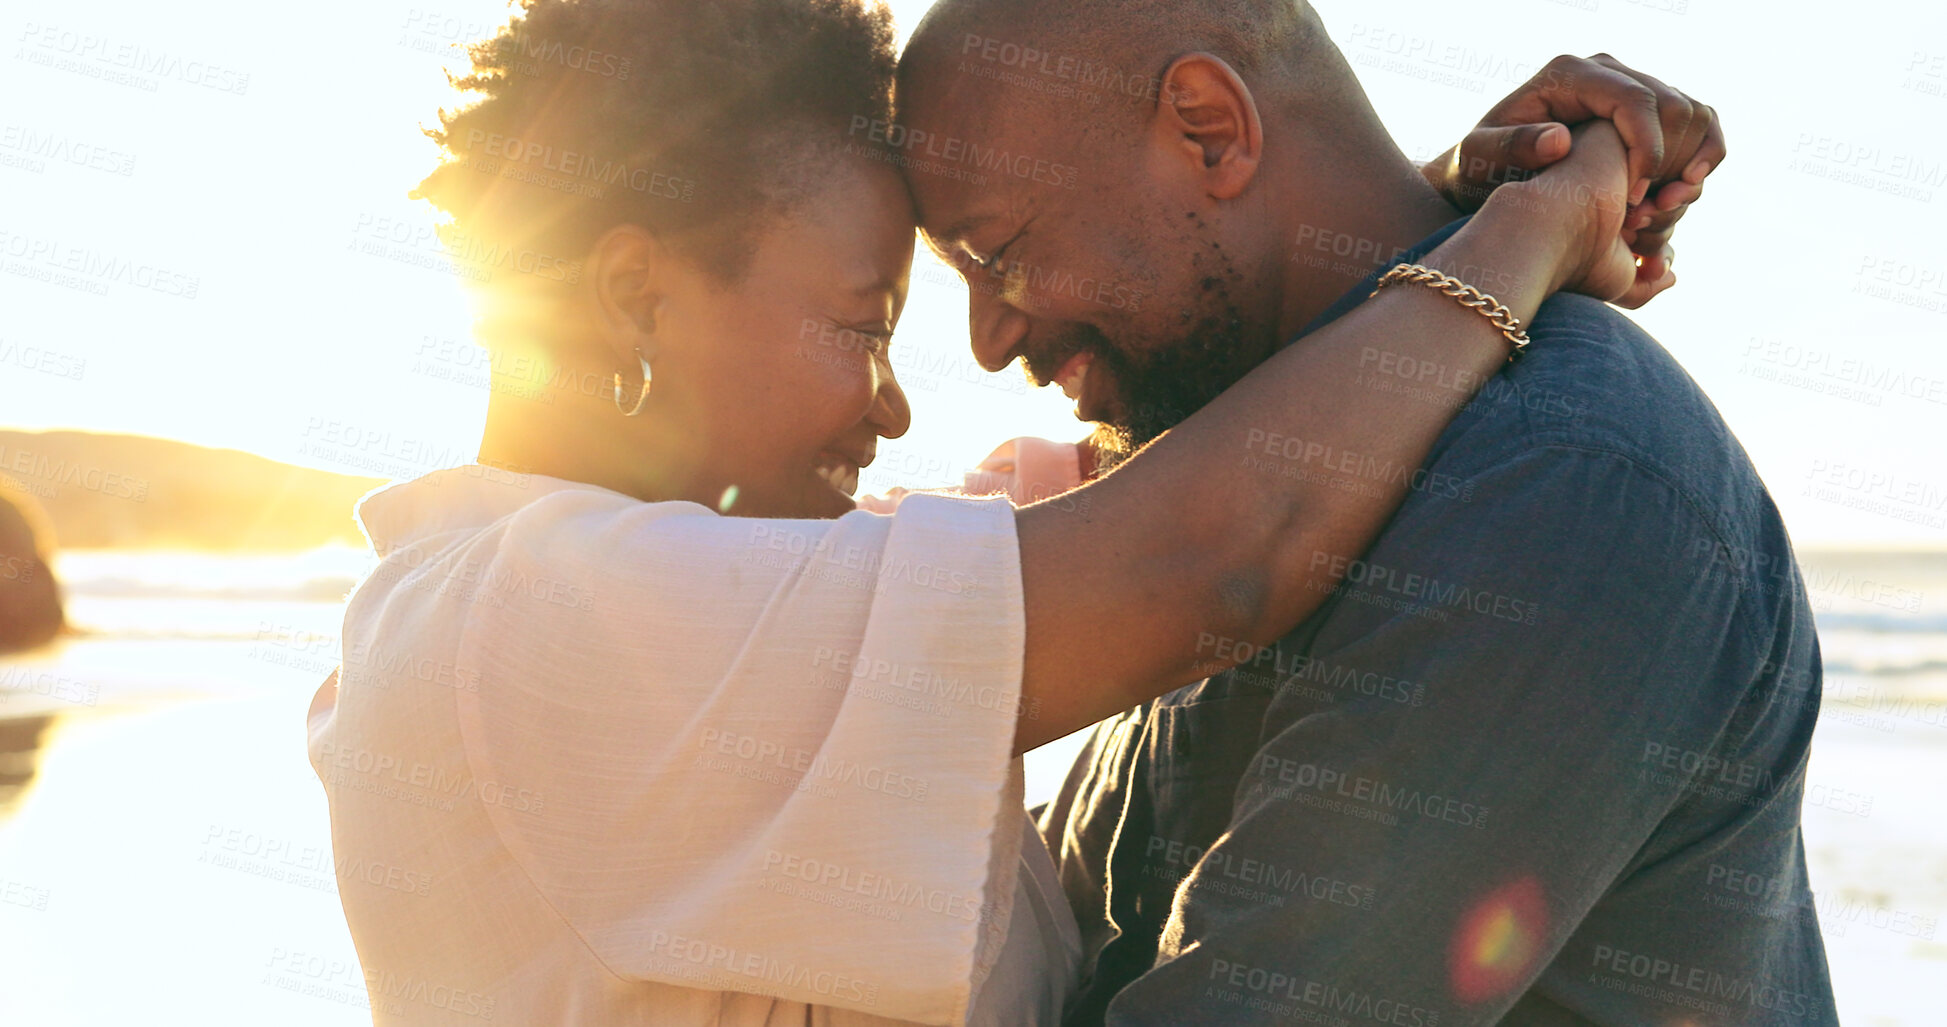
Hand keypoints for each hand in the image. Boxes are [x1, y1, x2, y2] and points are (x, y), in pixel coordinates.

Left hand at [1422, 54, 1726, 307]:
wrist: (1488, 171)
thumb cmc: (1479, 166)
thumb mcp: (1479, 158)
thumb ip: (1510, 147)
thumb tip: (1559, 139)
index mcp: (1570, 74)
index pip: (1635, 100)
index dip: (1647, 150)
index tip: (1633, 199)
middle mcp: (1607, 71)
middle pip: (1674, 106)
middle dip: (1671, 163)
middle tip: (1647, 213)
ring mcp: (1631, 87)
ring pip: (1694, 115)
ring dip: (1691, 166)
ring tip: (1660, 210)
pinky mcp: (1648, 112)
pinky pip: (1700, 124)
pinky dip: (1704, 158)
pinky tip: (1682, 193)